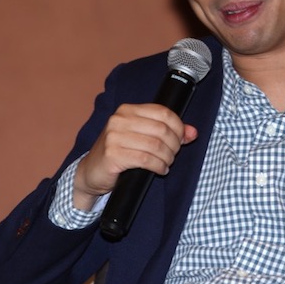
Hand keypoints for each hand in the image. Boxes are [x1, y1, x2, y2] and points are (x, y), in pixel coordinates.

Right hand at [72, 103, 197, 209]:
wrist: (91, 172)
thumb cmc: (119, 153)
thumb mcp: (142, 137)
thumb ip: (168, 132)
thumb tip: (193, 132)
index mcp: (128, 110)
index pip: (163, 112)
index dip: (179, 127)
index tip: (183, 140)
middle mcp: (119, 120)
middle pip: (161, 129)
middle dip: (174, 145)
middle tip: (173, 155)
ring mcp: (114, 137)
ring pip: (155, 145)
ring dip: (167, 157)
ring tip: (166, 164)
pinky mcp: (112, 154)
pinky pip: (146, 159)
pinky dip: (158, 166)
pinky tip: (160, 170)